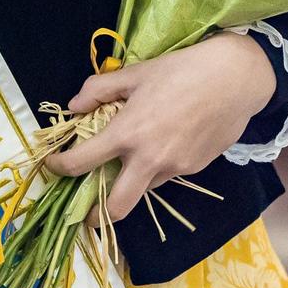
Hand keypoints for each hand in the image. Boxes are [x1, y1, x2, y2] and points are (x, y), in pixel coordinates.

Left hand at [44, 32, 275, 221]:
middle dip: (97, 216)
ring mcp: (175, 168)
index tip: (53, 167)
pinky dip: (158, 166)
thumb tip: (74, 107)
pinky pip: (168, 174)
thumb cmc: (182, 70)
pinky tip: (166, 142)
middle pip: (116, 207)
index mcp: (128, 132)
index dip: (60, 168)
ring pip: (144, 189)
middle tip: (87, 212)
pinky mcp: (195, 169)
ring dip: (132, 183)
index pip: (82, 161)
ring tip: (133, 161)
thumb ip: (99, 89)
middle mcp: (149, 159)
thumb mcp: (135, 73)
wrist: (234, 79)